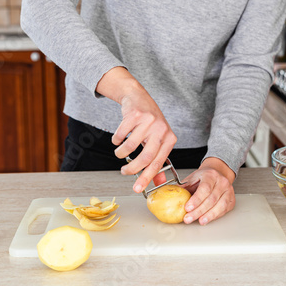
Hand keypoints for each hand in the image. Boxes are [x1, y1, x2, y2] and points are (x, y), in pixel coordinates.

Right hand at [95, 67, 176, 192]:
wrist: (138, 97)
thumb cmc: (149, 123)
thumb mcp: (157, 141)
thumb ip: (157, 161)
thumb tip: (158, 182)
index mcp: (169, 139)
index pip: (158, 163)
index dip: (147, 178)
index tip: (137, 188)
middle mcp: (161, 129)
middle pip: (146, 157)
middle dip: (132, 169)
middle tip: (124, 172)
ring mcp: (148, 121)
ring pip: (130, 146)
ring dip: (121, 153)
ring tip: (119, 153)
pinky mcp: (135, 114)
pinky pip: (121, 134)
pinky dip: (116, 140)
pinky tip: (117, 139)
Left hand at [181, 157, 235, 224]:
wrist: (217, 173)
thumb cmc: (203, 177)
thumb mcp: (192, 178)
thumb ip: (183, 187)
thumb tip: (170, 196)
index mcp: (210, 175)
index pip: (205, 189)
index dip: (196, 200)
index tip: (188, 208)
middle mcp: (222, 182)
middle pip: (211, 199)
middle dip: (199, 211)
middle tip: (188, 218)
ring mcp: (228, 191)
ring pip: (220, 206)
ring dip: (209, 215)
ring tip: (199, 221)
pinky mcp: (231, 200)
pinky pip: (224, 210)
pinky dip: (215, 216)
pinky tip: (207, 219)